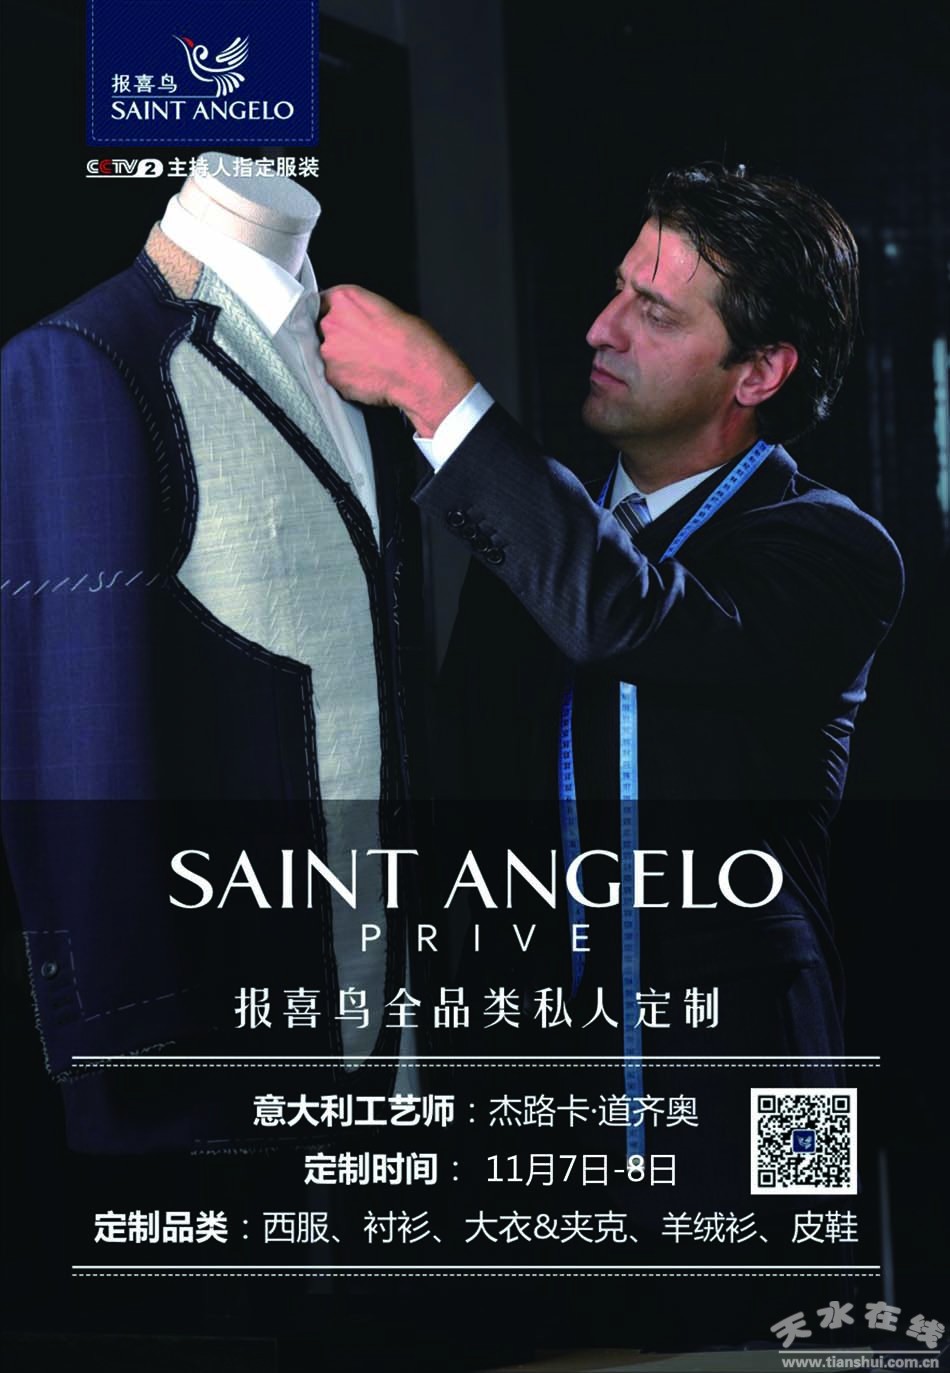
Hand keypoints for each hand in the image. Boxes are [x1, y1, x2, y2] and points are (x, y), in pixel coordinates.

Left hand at [319, 285, 475, 435]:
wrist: (418, 373)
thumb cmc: (413, 341)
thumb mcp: (387, 309)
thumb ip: (361, 312)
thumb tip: (358, 321)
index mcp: (344, 298)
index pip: (324, 303)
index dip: (335, 315)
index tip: (344, 324)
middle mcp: (331, 323)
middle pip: (323, 329)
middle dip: (339, 338)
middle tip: (363, 347)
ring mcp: (328, 352)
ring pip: (328, 355)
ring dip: (342, 360)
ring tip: (369, 364)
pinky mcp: (332, 377)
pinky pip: (335, 377)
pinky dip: (347, 378)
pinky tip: (367, 377)